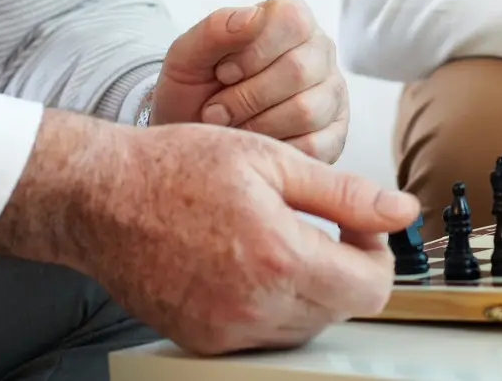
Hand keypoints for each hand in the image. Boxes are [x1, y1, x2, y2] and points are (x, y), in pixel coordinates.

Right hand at [0, 110, 419, 355]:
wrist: (101, 198)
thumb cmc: (177, 169)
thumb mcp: (271, 161)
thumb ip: (344, 194)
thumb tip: (400, 211)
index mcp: (280, 256)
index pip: (370, 288)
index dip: (374, 253)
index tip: (353, 225)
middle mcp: (254, 305)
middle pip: (340, 310)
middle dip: (342, 268)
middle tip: (315, 225)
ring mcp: (225, 330)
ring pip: (304, 327)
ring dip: (309, 290)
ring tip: (277, 240)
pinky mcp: (202, 340)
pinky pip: (262, 336)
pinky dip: (270, 306)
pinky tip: (248, 265)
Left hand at [151, 0, 349, 162]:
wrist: (194, 134)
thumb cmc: (195, 90)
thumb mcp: (188, 55)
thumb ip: (216, 29)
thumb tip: (253, 16)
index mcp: (291, 19)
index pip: (292, 20)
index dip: (253, 51)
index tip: (223, 73)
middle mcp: (320, 51)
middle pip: (298, 70)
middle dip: (246, 97)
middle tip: (215, 111)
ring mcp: (332, 94)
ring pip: (306, 110)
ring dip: (256, 126)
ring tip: (232, 127)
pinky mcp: (334, 135)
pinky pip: (314, 146)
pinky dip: (274, 149)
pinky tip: (256, 143)